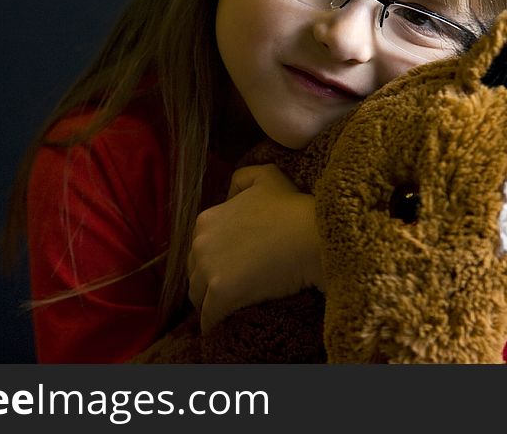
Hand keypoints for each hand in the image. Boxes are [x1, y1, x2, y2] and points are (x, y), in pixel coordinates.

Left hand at [187, 164, 322, 333]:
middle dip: (207, 281)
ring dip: (209, 303)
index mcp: (206, 219)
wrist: (312, 236)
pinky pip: (209, 317)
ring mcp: (209, 269)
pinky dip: (214, 323)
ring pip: (198, 296)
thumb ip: (241, 179)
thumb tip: (229, 193)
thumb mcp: (266, 177)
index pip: (199, 249)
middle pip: (194, 272)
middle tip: (228, 290)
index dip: (213, 260)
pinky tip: (221, 328)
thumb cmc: (293, 207)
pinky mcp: (221, 294)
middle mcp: (200, 243)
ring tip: (225, 310)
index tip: (228, 268)